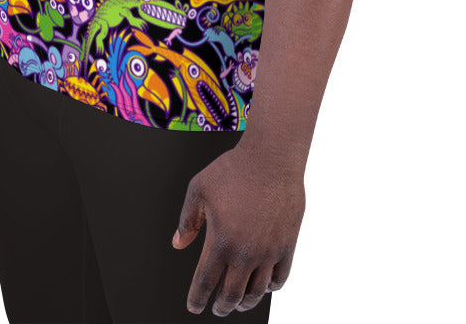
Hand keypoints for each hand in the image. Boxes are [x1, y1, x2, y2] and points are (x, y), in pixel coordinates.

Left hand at [172, 141, 305, 315]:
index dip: (197, 299)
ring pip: (256, 292)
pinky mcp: (287, 245)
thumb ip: (187, 220)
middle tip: (217, 309)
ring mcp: (268, 251)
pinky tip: (263, 285)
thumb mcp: (199, 189)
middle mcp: (245, 252)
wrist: (271, 157)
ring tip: (239, 303)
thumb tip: (178, 243)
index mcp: (220, 241)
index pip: (205, 283)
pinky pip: (280, 278)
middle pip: (231, 295)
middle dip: (221, 307)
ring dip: (245, 302)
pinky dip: (269, 288)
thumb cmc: (234, 169)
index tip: (194, 306)